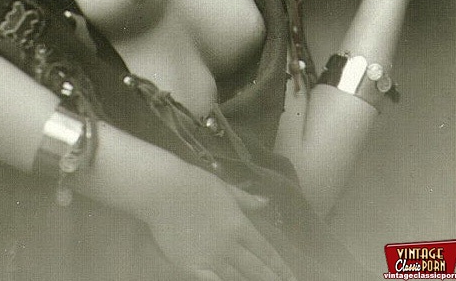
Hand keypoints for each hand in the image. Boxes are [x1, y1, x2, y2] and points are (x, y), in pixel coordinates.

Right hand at [144, 164, 293, 280]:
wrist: (163, 191)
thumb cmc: (195, 184)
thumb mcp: (225, 189)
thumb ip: (246, 200)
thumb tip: (266, 203)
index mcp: (240, 225)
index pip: (266, 252)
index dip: (280, 267)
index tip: (291, 277)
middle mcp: (229, 245)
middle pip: (256, 270)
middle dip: (272, 280)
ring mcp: (210, 258)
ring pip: (237, 278)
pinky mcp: (191, 265)